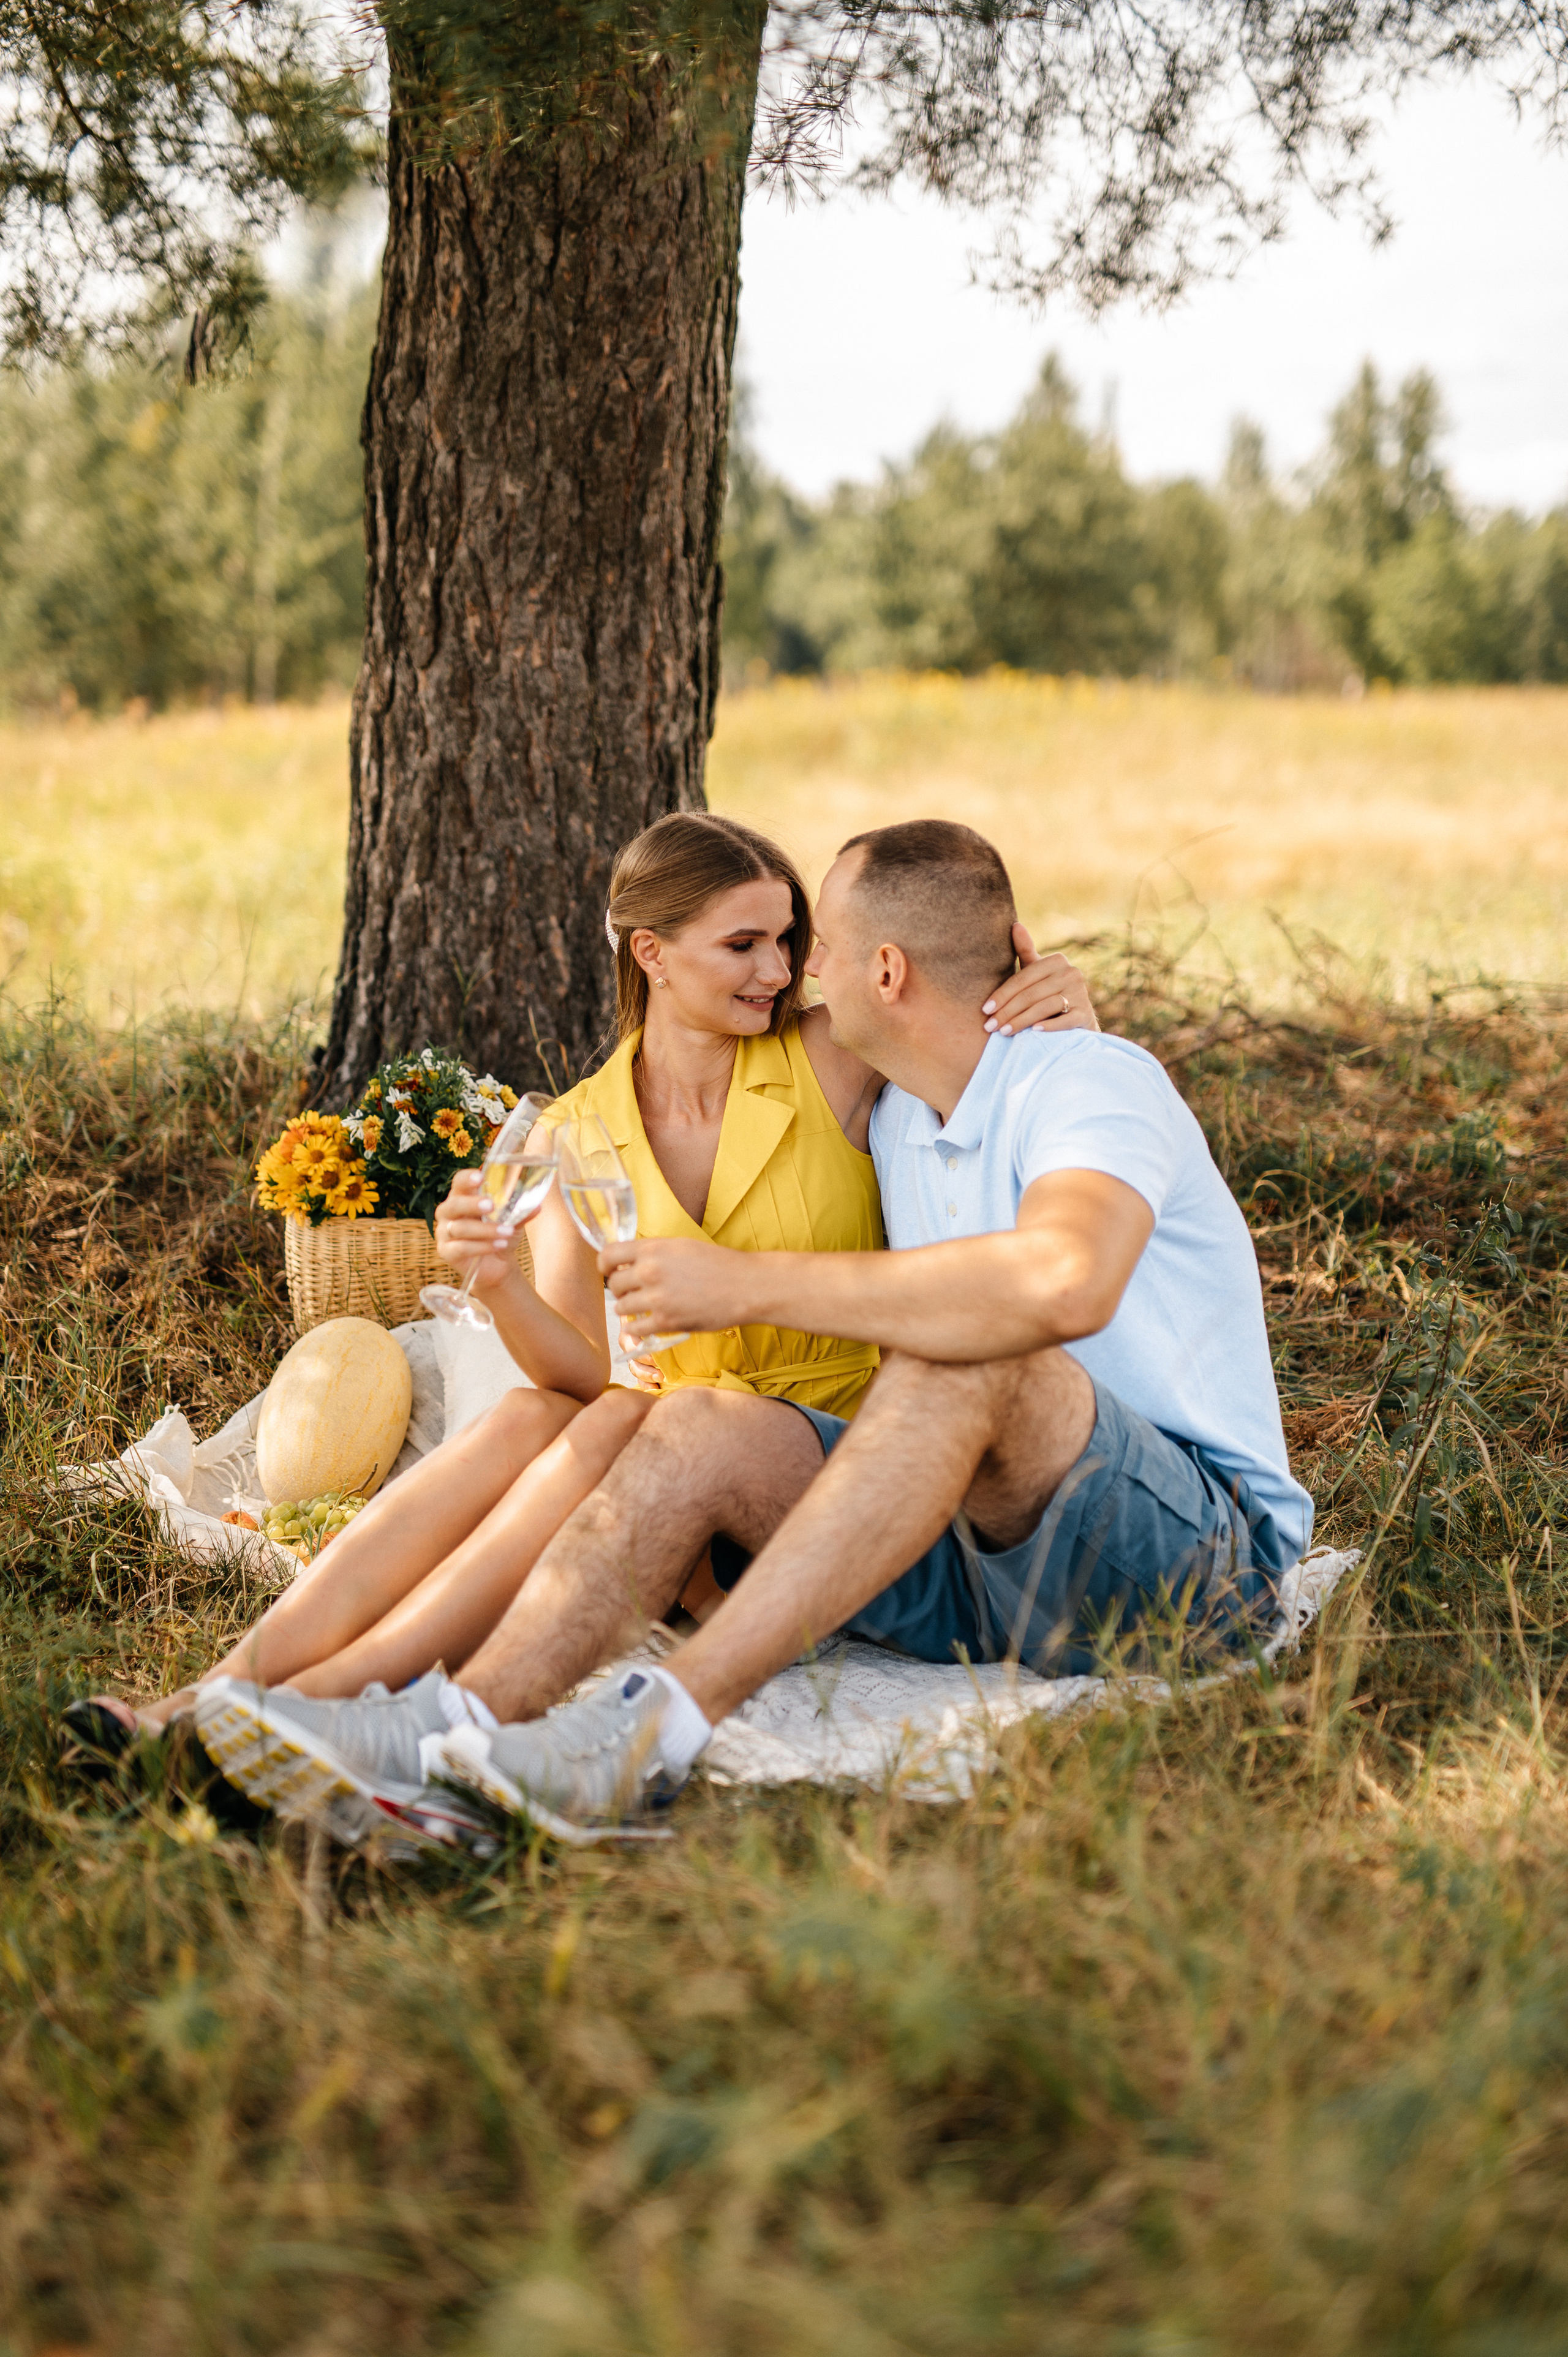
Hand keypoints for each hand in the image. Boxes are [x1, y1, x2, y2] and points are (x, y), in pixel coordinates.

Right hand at [433, 1170, 518, 1293]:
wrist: (498, 1264)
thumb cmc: (501, 1234)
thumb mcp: (514, 1221)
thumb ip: (521, 1212)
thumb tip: (537, 1206)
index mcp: (462, 1197)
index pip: (459, 1182)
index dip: (467, 1179)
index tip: (480, 1176)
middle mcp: (449, 1212)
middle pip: (454, 1204)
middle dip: (472, 1204)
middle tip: (491, 1206)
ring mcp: (445, 1233)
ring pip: (460, 1228)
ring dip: (485, 1230)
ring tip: (507, 1232)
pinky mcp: (446, 1252)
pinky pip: (461, 1248)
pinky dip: (482, 1246)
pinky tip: (499, 1245)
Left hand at [600, 1234, 749, 1339]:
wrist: (746, 1286)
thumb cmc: (718, 1264)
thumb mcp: (681, 1246)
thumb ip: (653, 1252)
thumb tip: (628, 1262)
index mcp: (653, 1248)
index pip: (607, 1255)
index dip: (604, 1265)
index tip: (609, 1271)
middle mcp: (650, 1271)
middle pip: (613, 1284)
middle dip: (620, 1289)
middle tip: (634, 1292)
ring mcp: (657, 1298)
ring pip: (621, 1307)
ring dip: (630, 1308)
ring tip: (646, 1306)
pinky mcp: (666, 1322)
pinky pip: (635, 1328)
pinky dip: (639, 1327)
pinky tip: (650, 1322)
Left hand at [983, 926, 1098, 1035]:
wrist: (1076, 1017)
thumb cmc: (1048, 992)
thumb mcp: (1036, 972)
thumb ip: (1025, 951)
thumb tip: (1015, 925)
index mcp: (1057, 960)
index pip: (1023, 978)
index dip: (1002, 994)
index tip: (985, 1009)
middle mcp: (1071, 973)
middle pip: (1031, 994)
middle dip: (1008, 1012)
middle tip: (990, 1026)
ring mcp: (1081, 993)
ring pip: (1045, 1006)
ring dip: (1022, 1020)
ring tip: (1004, 1032)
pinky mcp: (1085, 1013)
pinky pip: (1065, 1020)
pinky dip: (1049, 1026)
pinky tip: (1033, 1032)